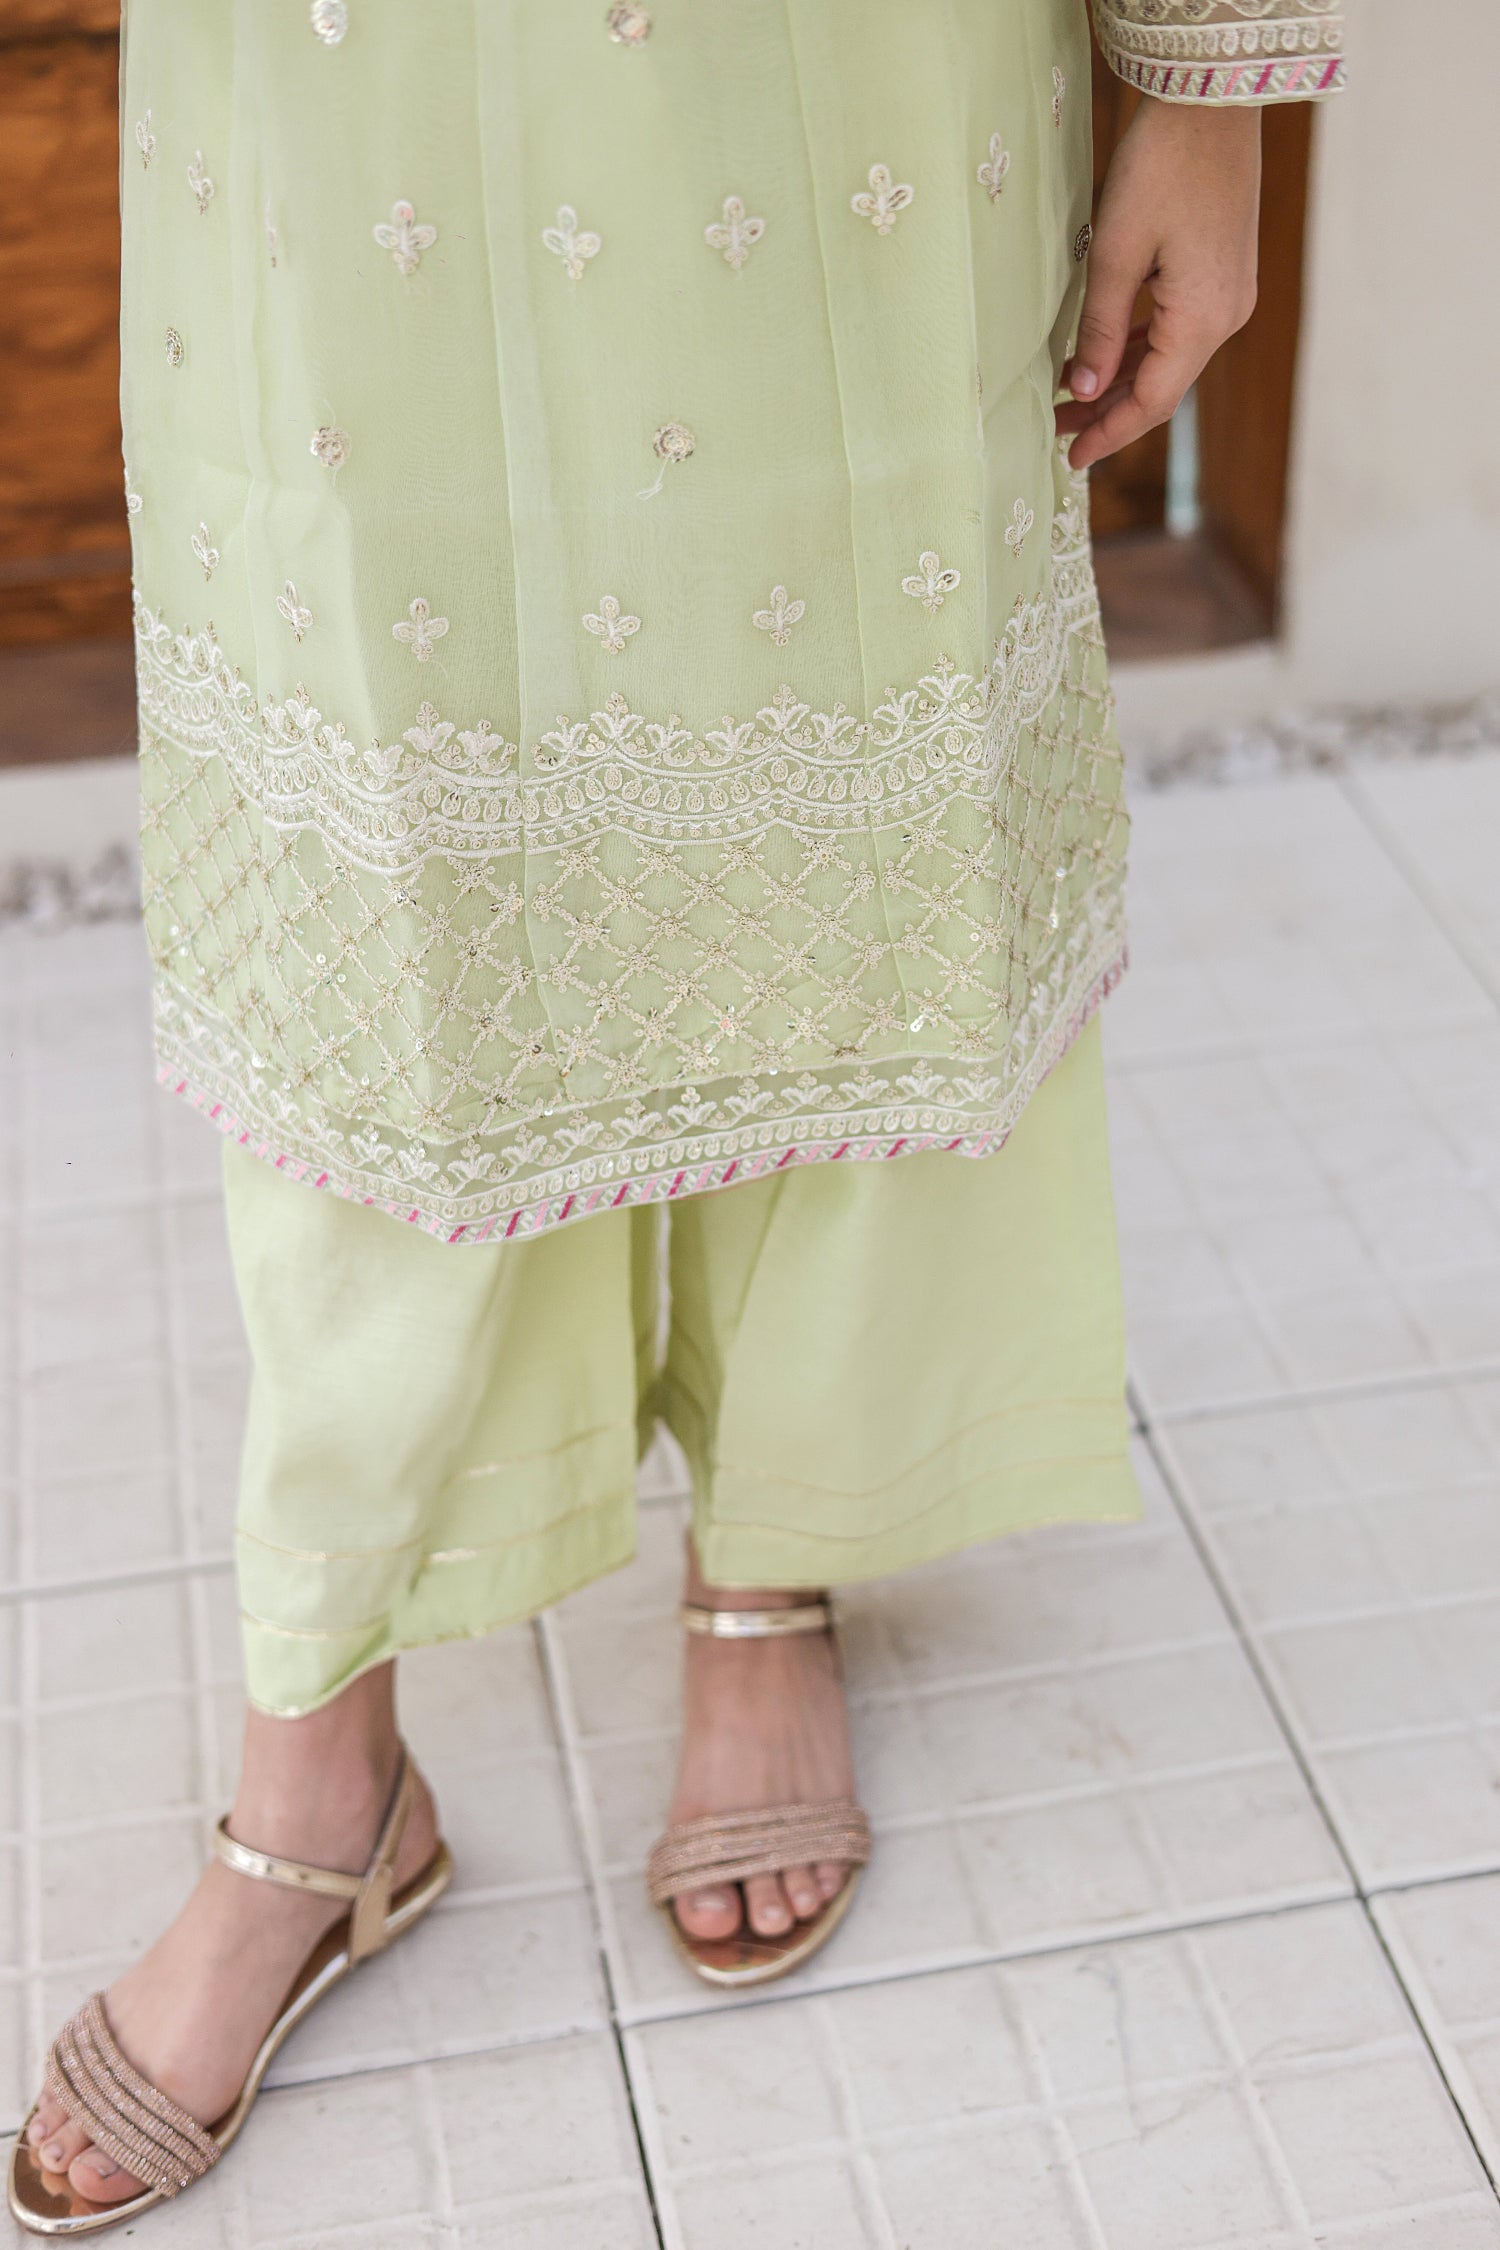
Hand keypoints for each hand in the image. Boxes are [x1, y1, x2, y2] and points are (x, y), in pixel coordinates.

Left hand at [1059, 99, 1261, 471]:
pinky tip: (1102, 356)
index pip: (1153, 402)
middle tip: (1056, 431)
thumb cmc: (1161, 166)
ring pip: (1168, 359)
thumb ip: (1100, 328)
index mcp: (1203, 320)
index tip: (1072, 459)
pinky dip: (1139, 348)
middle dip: (1109, 412)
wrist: (1211, 100)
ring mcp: (1229, 295)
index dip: (1110, 434)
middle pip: (1162, 387)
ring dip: (1121, 380)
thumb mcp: (1116, 252)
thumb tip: (1085, 392)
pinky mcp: (1223, 274)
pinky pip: (1178, 329)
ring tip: (1070, 398)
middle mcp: (1226, 316)